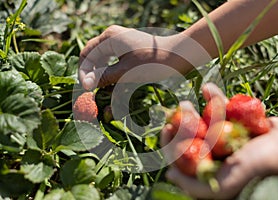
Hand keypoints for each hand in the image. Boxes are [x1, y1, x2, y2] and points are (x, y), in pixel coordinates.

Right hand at [79, 25, 210, 89]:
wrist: (178, 56)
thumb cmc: (153, 62)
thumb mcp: (126, 71)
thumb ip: (104, 76)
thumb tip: (86, 84)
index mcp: (109, 38)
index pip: (87, 54)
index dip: (83, 72)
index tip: (86, 89)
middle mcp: (113, 38)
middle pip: (93, 57)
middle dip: (92, 75)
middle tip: (92, 92)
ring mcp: (121, 44)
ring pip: (103, 61)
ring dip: (101, 76)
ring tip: (102, 91)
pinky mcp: (128, 51)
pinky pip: (114, 63)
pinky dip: (112, 75)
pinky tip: (113, 87)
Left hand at [161, 83, 277, 198]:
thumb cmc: (257, 168)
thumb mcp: (223, 185)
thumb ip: (195, 186)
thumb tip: (169, 175)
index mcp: (212, 168)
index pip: (184, 157)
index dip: (172, 142)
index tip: (166, 128)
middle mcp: (218, 151)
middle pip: (194, 134)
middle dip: (184, 120)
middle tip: (181, 107)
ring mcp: (229, 134)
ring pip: (206, 118)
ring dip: (197, 107)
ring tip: (190, 99)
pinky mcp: (240, 120)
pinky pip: (224, 107)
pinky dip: (215, 97)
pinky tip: (208, 87)